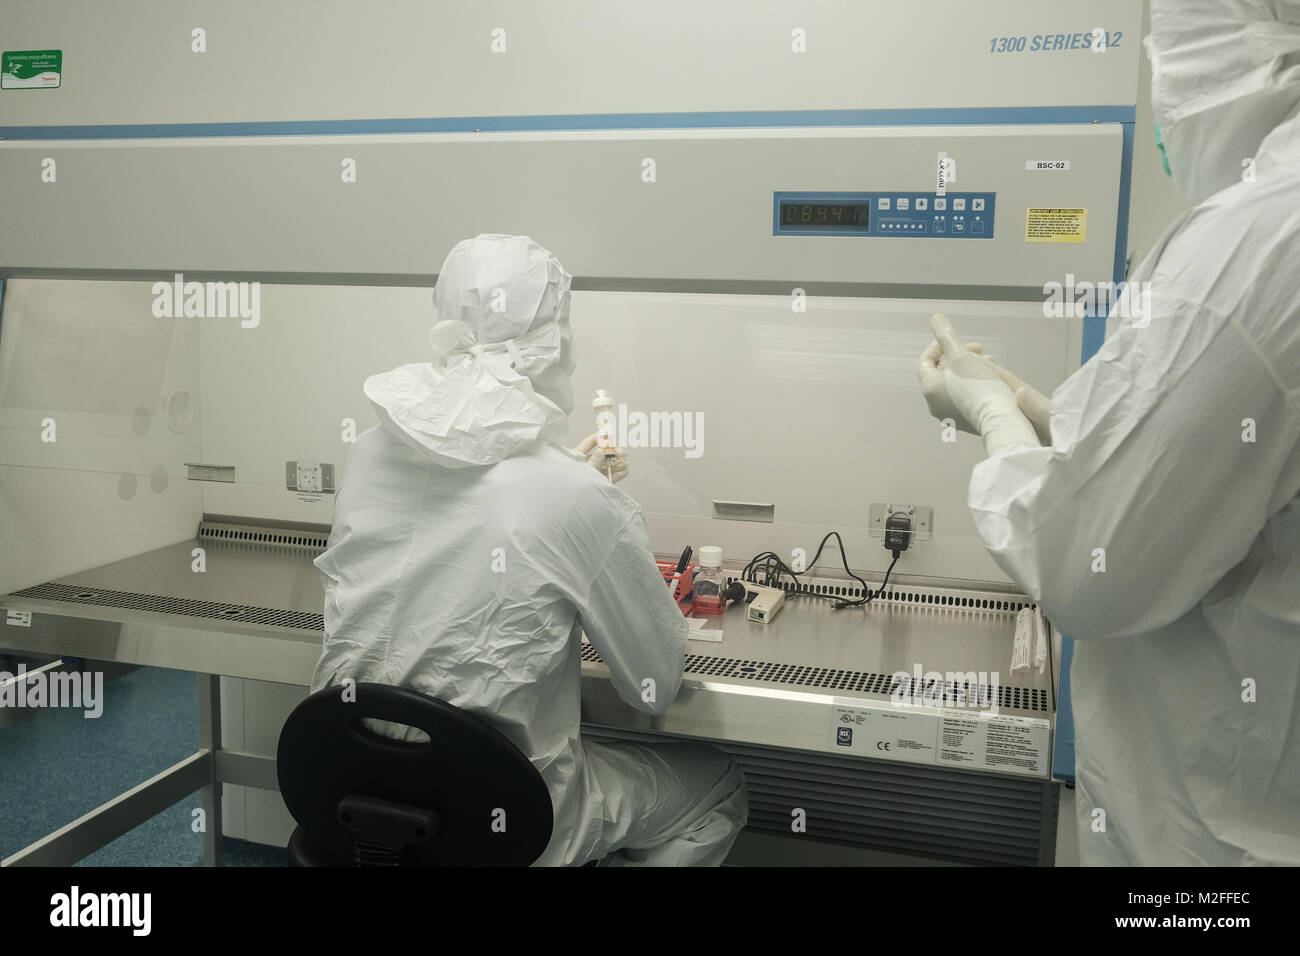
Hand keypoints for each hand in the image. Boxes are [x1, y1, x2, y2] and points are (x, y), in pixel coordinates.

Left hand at [576, 433, 628, 482]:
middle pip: (602, 453)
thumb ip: (593, 460)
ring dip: (618, 462)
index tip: (609, 436)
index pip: (589, 443)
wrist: (569, 502)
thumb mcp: (582, 470)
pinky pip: (611, 476)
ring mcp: (594, 473)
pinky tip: (624, 470)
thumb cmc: (571, 483)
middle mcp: (587, 463)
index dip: (599, 437)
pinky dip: (618, 473)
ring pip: (609, 464)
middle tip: (619, 453)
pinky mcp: (600, 482)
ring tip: (623, 462)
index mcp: (577, 457)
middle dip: (613, 451)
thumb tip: (602, 450)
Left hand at [920, 314, 1039, 455]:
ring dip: (969, 367)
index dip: (939, 346)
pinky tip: (992, 378)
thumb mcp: (961, 355)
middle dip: (959, 355)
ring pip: (955, 383)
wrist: (1001, 420)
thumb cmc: (979, 386)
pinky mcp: (965, 421)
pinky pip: (964, 396)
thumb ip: (946, 336)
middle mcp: (935, 405)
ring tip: (989, 361)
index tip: (957, 341)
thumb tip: (935, 318)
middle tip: (978, 349)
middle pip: (941, 372)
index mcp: (929, 389)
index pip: (924, 361)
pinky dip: (974, 382)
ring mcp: (950, 415)